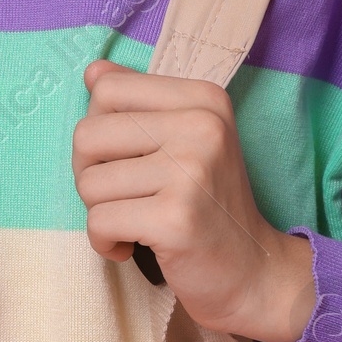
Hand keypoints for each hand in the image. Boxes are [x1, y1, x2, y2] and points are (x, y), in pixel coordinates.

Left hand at [71, 62, 316, 341]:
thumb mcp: (185, 140)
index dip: (99, 130)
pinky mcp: (176, 218)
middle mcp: (201, 126)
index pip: (107, 88)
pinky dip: (104, 242)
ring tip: (134, 222)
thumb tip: (94, 70)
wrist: (252, 271)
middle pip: (88, 134)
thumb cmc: (207, 205)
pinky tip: (131, 247)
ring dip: (100, 212)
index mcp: (203, 98)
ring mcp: (191, 171)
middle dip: (89, 173)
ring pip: (88, 182)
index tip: (123, 160)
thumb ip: (140, 102)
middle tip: (121, 198)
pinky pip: (99, 222)